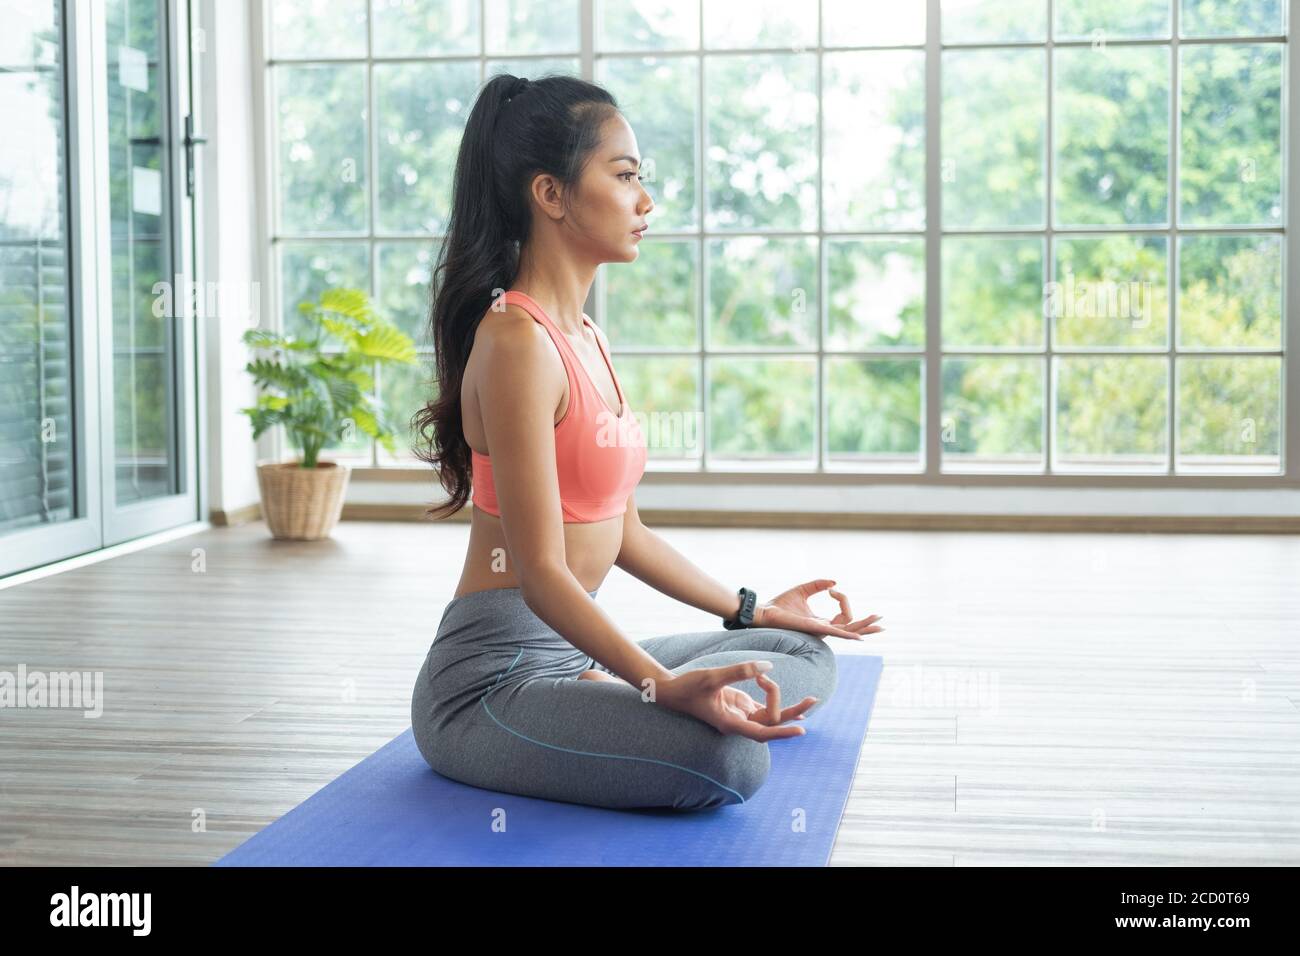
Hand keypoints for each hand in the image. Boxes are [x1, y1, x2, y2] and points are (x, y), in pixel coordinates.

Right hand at [656, 661, 816, 740]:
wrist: (671, 691)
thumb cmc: (688, 687)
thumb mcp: (713, 677)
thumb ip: (740, 671)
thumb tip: (767, 667)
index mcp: (730, 722)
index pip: (761, 732)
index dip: (781, 732)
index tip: (800, 730)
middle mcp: (737, 722)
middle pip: (770, 723)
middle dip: (791, 713)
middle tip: (813, 699)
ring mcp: (739, 715)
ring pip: (769, 716)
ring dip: (785, 706)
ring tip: (810, 699)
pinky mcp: (738, 706)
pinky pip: (763, 710)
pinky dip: (777, 704)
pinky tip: (796, 710)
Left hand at [752, 578, 883, 641]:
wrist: (765, 611)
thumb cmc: (781, 604)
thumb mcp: (803, 589)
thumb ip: (818, 585)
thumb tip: (834, 582)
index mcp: (822, 622)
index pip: (844, 613)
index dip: (843, 599)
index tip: (831, 589)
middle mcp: (824, 629)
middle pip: (851, 628)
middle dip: (867, 625)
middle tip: (882, 621)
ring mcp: (821, 630)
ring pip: (848, 631)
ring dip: (864, 627)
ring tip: (879, 623)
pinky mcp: (815, 629)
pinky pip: (836, 632)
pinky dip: (848, 634)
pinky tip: (859, 636)